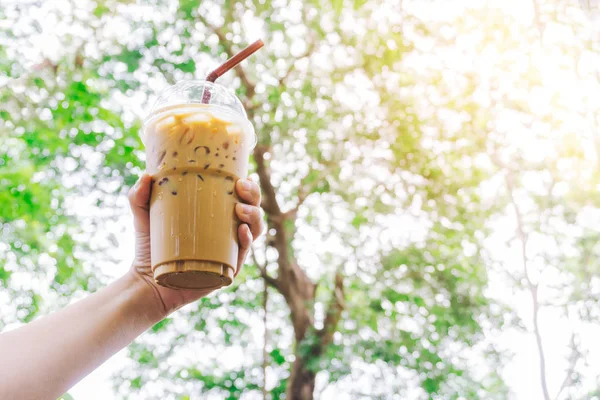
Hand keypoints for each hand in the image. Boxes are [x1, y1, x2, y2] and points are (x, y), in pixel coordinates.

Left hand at [127, 173, 263, 316]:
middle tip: (241, 188)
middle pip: (252, 212)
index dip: (249, 187)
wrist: (145, 281)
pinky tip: (242, 232)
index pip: (241, 198)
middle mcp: (228, 233)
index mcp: (217, 216)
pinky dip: (246, 242)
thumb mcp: (143, 216)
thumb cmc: (149, 246)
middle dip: (254, 197)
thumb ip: (139, 195)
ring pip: (253, 232)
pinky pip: (242, 256)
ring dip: (254, 218)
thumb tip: (146, 176)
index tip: (240, 178)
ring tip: (241, 210)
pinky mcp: (225, 271)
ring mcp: (228, 252)